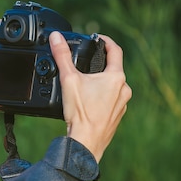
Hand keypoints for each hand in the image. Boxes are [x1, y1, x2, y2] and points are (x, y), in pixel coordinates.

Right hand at [49, 31, 131, 161]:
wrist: (86, 143)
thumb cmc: (82, 114)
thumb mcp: (69, 80)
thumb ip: (62, 56)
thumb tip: (56, 37)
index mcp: (116, 78)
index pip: (115, 51)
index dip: (106, 41)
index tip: (98, 39)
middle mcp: (124, 90)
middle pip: (114, 69)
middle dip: (100, 64)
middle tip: (87, 61)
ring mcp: (122, 105)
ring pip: (113, 86)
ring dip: (102, 82)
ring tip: (86, 83)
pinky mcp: (117, 116)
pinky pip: (111, 101)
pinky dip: (102, 97)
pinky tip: (89, 101)